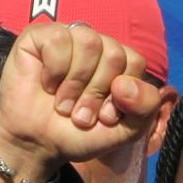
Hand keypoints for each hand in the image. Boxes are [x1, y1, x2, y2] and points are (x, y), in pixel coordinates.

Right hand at [0, 22, 164, 182]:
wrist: (36, 146)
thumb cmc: (77, 134)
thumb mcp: (125, 130)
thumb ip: (145, 107)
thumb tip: (125, 83)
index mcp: (117, 62)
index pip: (135, 62)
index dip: (121, 95)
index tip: (103, 117)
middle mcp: (95, 45)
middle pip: (114, 53)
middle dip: (96, 92)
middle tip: (79, 114)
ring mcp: (68, 38)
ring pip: (89, 43)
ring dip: (75, 83)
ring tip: (62, 104)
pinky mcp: (39, 36)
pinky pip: (59, 39)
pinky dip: (54, 69)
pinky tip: (46, 84)